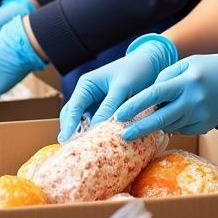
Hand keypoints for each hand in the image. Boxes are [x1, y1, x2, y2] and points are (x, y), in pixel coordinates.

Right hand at [58, 34, 178, 142]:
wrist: (150, 65)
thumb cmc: (135, 71)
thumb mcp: (122, 87)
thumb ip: (109, 106)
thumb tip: (96, 127)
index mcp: (86, 85)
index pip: (73, 108)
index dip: (68, 125)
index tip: (66, 141)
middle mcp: (87, 95)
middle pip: (73, 117)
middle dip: (72, 133)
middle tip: (72, 151)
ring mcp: (95, 104)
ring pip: (84, 123)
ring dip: (84, 135)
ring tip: (83, 152)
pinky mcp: (106, 112)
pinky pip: (97, 125)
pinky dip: (96, 134)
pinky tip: (99, 146)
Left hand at [115, 50, 217, 141]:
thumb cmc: (210, 67)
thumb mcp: (187, 63)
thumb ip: (165, 77)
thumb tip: (149, 98)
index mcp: (185, 81)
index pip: (154, 95)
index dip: (134, 106)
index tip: (118, 115)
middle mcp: (192, 100)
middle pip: (160, 119)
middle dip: (139, 129)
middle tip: (123, 136)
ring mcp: (200, 115)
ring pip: (171, 125)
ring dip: (156, 126)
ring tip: (144, 125)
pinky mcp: (206, 125)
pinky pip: (183, 129)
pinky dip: (175, 124)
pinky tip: (176, 115)